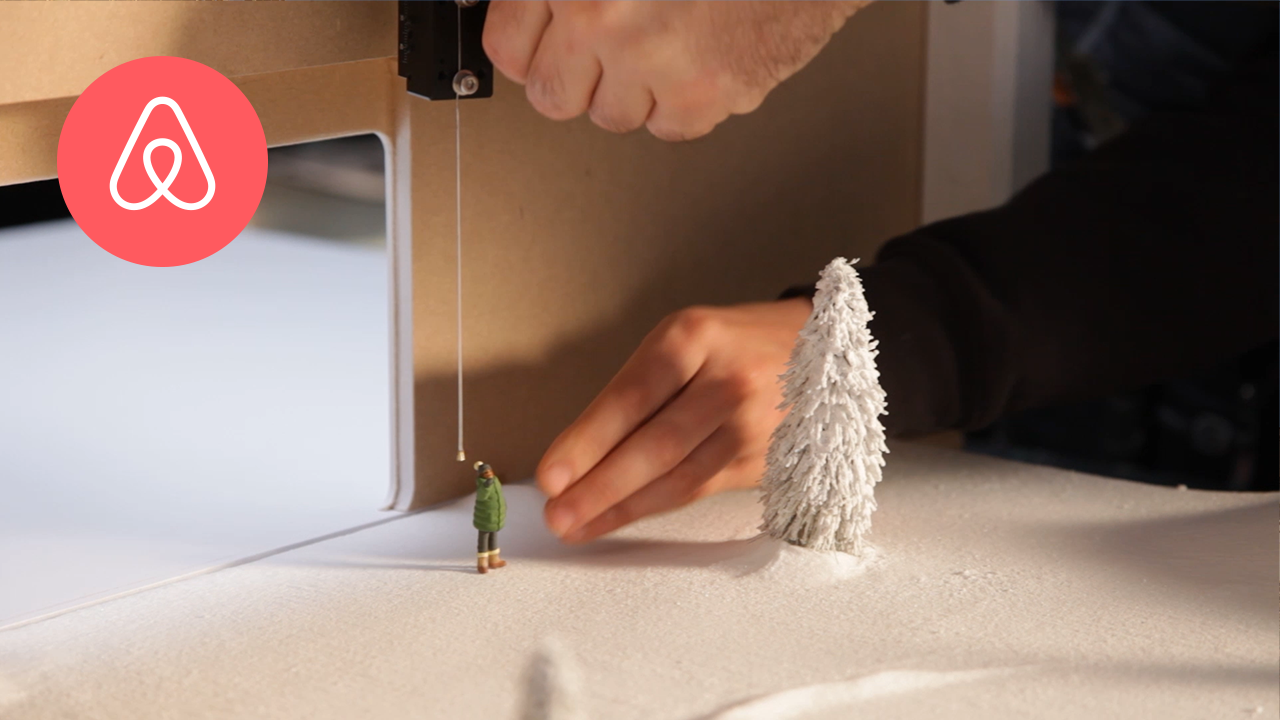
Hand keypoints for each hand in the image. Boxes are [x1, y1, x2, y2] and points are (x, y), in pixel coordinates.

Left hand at [482, 1, 866, 140]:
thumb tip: (538, 14)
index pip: (509, 47)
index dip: (530, 47)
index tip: (543, 46)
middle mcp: (607, 17)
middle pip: (552, 97)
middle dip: (574, 77)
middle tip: (603, 52)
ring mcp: (656, 60)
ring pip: (611, 117)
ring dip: (632, 90)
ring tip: (664, 43)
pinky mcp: (708, 93)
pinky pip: (669, 127)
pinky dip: (683, 101)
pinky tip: (698, 56)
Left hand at [537, 298, 812, 541]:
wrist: (820, 350)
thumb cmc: (732, 344)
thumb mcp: (683, 338)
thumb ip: (635, 389)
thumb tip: (578, 451)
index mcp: (696, 338)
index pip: (632, 398)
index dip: (587, 442)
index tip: (551, 474)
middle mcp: (728, 381)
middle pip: (655, 446)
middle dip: (598, 487)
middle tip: (557, 514)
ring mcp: (752, 424)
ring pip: (676, 478)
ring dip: (619, 507)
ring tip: (576, 524)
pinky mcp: (764, 460)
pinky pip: (698, 490)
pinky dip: (653, 508)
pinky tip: (618, 517)